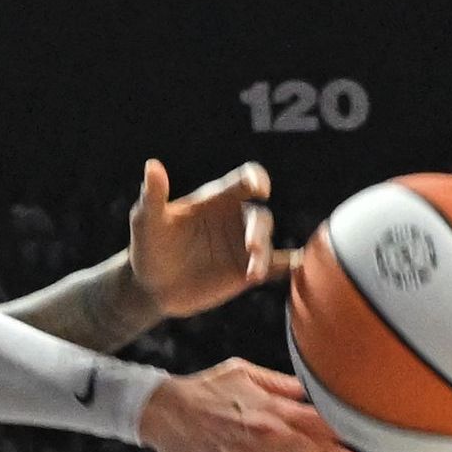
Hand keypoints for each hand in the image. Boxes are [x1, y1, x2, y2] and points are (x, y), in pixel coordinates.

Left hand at [125, 159, 288, 321]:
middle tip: (251, 247)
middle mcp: (236, 219)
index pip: (245, 180)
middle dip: (259, 229)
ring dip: (265, 254)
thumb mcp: (147, 220)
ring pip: (268, 243)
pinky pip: (278, 266)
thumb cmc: (148, 246)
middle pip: (260, 216)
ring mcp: (243, 246)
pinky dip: (292, 266)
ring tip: (254, 271)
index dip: (256, 178)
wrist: (151, 286)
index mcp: (218, 199)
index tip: (260, 188)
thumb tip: (152, 165)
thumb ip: (154, 194)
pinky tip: (304, 268)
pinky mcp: (247, 271)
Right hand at [133, 357, 366, 451]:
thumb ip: (280, 384)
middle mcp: (272, 434)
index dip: (345, 429)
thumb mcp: (245, 373)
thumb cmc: (205, 388)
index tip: (366, 437)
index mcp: (275, 408)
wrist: (165, 411)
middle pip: (318, 450)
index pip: (320, 419)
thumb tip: (309, 388)